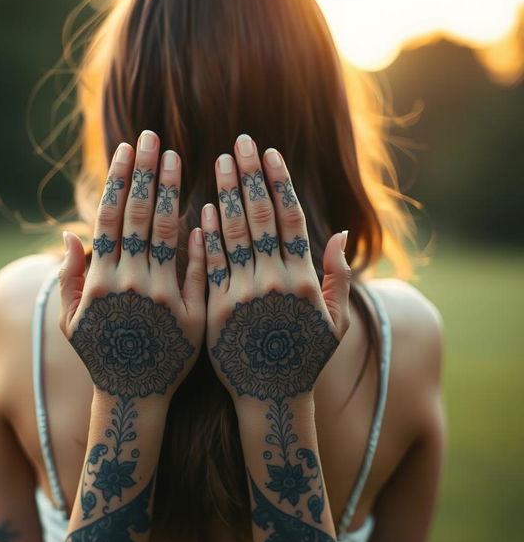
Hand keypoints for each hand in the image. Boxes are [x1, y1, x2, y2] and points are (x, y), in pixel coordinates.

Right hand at [58, 130, 205, 403]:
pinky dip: (202, 240)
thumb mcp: (74, 321)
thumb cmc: (102, 358)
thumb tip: (69, 234)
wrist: (134, 399)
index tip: (126, 148)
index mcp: (102, 280)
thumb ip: (73, 277)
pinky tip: (206, 209)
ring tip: (176, 158)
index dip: (118, 180)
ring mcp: (164, 298)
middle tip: (152, 137)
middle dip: (145, 173)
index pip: (110, 218)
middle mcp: (132, 283)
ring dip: (171, 193)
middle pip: (138, 217)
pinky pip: (199, 270)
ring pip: (168, 234)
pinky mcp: (192, 314)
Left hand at [201, 134, 350, 406]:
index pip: (289, 218)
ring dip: (227, 194)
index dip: (279, 181)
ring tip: (220, 161)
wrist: (270, 401)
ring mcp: (243, 294)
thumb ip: (335, 278)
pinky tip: (202, 207)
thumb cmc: (304, 361)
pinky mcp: (216, 310)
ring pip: (234, 234)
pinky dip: (207, 235)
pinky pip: (210, 266)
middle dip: (250, 176)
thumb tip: (340, 234)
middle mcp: (273, 281)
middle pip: (260, 217)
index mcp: (302, 279)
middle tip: (240, 141)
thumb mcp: (334, 323)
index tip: (268, 152)